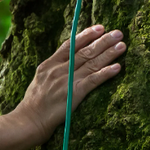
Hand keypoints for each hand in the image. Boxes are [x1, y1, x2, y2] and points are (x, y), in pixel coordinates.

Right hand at [12, 25, 125, 144]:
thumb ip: (52, 71)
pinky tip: (117, 67)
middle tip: (118, 32)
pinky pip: (93, 80)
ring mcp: (67, 81)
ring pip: (91, 63)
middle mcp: (58, 69)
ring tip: (122, 45)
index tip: (100, 28)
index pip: (70, 45)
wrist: (28, 121)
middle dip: (103, 41)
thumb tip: (64, 64)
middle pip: (84, 51)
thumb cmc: (33, 105)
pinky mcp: (74, 94)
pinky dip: (106, 73)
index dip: (86, 35)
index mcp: (49, 65)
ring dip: (109, 53)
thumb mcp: (39, 81)